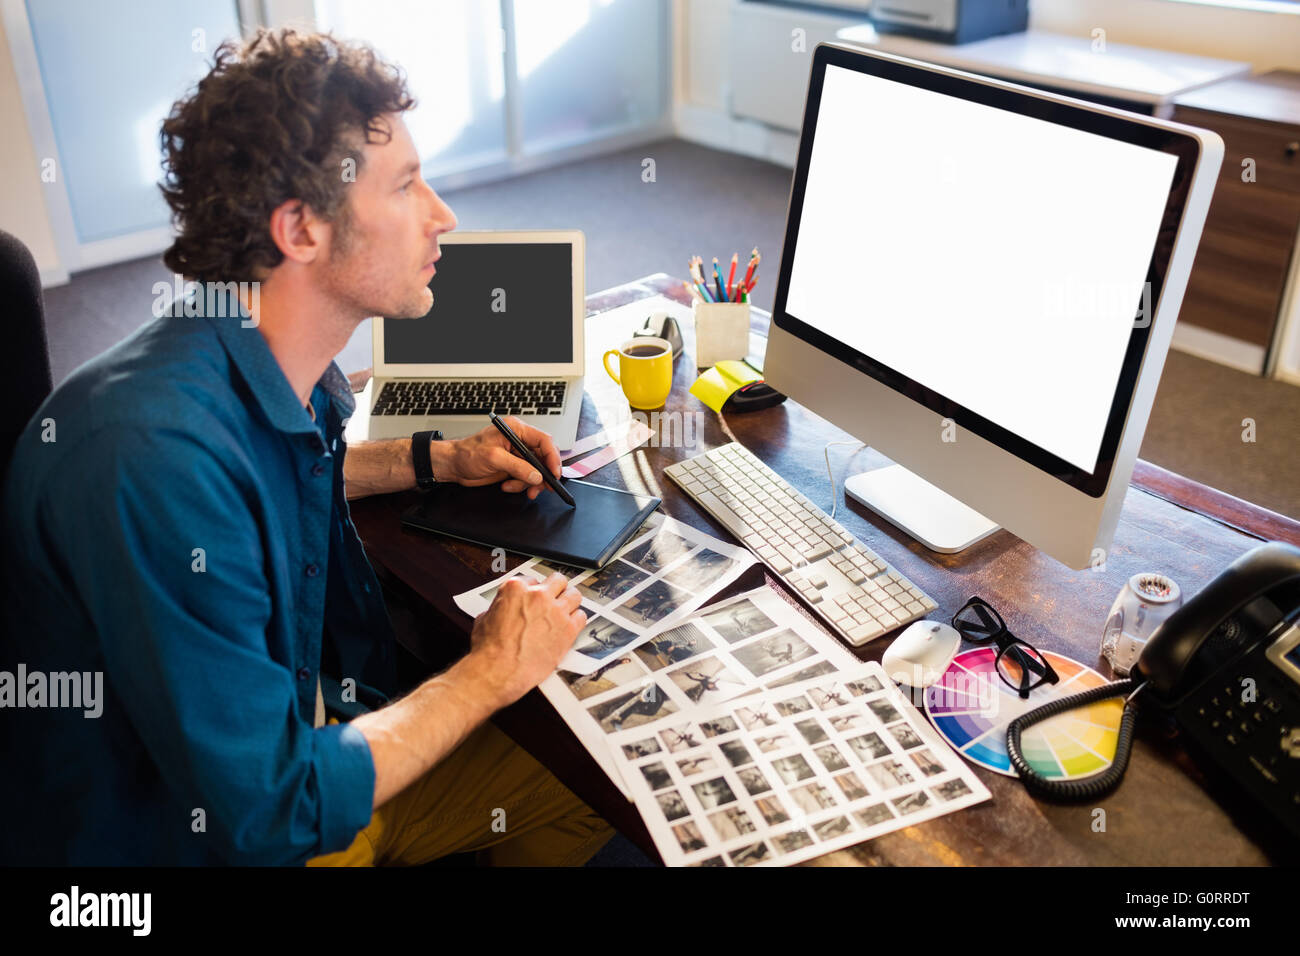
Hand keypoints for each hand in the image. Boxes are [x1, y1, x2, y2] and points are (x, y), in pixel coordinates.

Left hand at [434, 418, 562, 498]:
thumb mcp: (493, 458)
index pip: (544, 441)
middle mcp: (519, 440)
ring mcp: (517, 454)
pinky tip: (507, 485)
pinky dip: (520, 485)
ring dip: (528, 482)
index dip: (552, 457)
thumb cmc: (467, 453)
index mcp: (516, 430)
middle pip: (543, 457)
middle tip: (541, 487)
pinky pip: (526, 477)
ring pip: (536, 470)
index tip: (553, 473)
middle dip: (542, 474)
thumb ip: (517, 467)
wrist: (454, 465)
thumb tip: (536, 475)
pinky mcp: (513, 466)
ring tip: (514, 487)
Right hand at [466, 573, 586, 707]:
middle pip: (558, 581)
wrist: (498, 671)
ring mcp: (555, 611)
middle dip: (556, 590)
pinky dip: (577, 621)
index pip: (533, 579)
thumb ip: (500, 607)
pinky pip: (581, 616)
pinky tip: (570, 626)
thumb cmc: (489, 650)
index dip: (534, 590)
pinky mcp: (568, 629)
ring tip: (567, 610)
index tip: (535, 598)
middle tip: (554, 599)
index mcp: (516, 588)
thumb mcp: (485, 618)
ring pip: (574, 594)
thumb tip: (502, 609)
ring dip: (570, 602)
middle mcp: (538, 595)